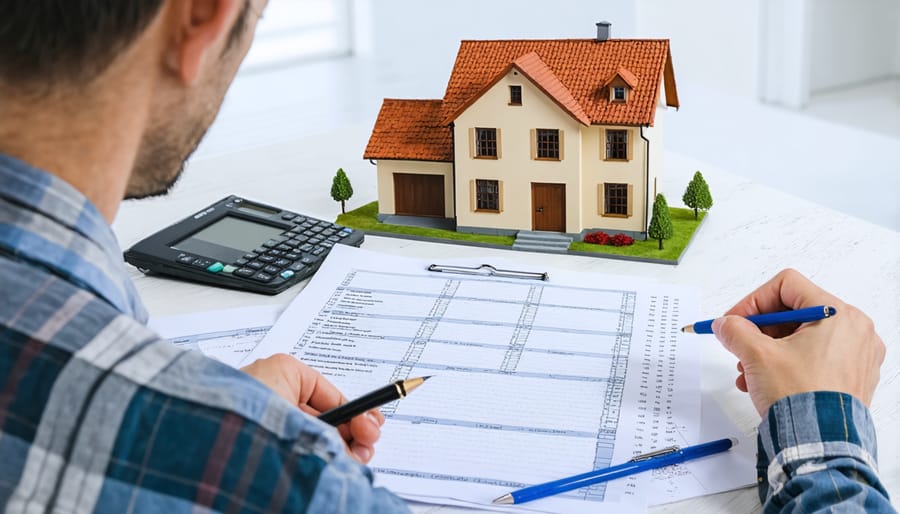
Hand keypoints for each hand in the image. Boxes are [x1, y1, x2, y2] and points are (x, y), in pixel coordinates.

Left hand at [241, 354, 385, 462]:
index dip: (358, 415)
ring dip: (329, 448)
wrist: (188, 447)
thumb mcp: (300, 424)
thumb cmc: (239, 422)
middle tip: (362, 453)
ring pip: (307, 431)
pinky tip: (319, 466)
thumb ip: (332, 434)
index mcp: (283, 371)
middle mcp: (271, 387)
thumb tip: (353, 449)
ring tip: (343, 464)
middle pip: (323, 413)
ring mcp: (259, 412)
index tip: (373, 432)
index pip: (333, 393)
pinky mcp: (248, 433)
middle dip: (347, 435)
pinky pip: (288, 441)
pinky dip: (305, 454)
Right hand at [712, 269, 884, 416]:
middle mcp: (855, 331)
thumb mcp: (757, 356)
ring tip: (747, 371)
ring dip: (768, 350)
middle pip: (794, 313)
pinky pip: (814, 358)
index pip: (787, 286)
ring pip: (802, 337)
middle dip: (759, 330)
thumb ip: (735, 331)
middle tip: (738, 344)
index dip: (754, 300)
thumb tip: (725, 324)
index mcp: (839, 315)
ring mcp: (857, 355)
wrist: (820, 445)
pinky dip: (787, 364)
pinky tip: (764, 382)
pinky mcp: (852, 377)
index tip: (735, 319)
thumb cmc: (801, 398)